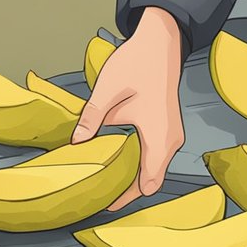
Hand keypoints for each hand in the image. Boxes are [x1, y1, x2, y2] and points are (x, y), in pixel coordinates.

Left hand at [71, 6, 184, 210]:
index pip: (146, 182)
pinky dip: (135, 167)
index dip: (125, 197)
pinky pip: (152, 158)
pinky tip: (114, 167)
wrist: (161, 42)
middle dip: (124, 193)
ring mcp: (171, 136)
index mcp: (159, 135)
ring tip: (103, 188)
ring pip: (151, 171)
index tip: (103, 205)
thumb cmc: (139, 62)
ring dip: (130, 180)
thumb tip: (75, 142)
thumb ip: (91, 117)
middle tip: (97, 201)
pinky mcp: (166, 131)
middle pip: (149, 181)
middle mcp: (170, 140)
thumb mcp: (108, 89)